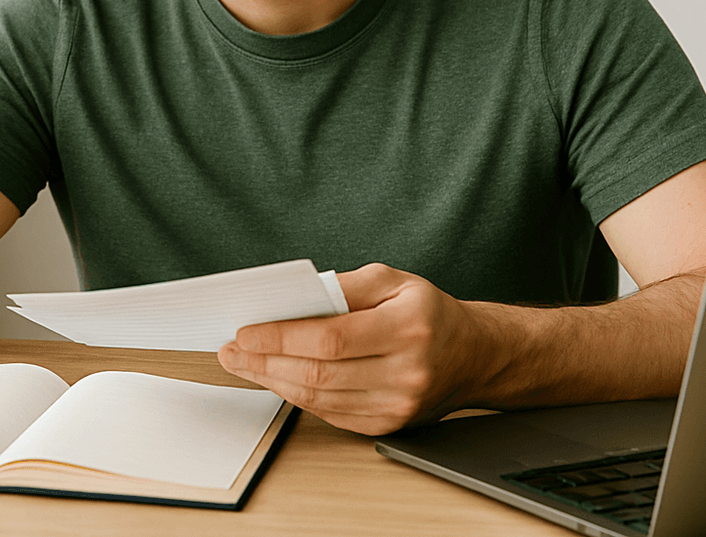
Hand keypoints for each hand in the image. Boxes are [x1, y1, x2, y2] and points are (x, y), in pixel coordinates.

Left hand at [217, 263, 490, 434]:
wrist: (473, 355)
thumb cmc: (429, 313)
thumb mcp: (394, 280)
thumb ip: (346, 285)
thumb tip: (297, 296)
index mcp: (407, 329)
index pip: (330, 338)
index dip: (281, 337)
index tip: (246, 331)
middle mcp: (405, 373)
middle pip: (318, 373)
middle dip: (265, 361)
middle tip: (231, 350)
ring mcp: (397, 406)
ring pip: (319, 398)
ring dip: (273, 381)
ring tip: (244, 363)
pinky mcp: (387, 425)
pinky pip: (330, 414)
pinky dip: (297, 396)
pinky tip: (276, 378)